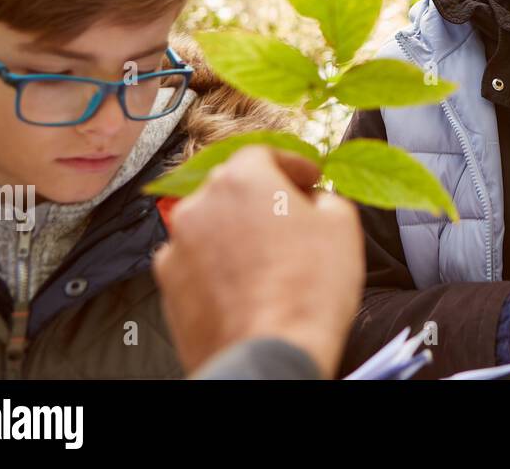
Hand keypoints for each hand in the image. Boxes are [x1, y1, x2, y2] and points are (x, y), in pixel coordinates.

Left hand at [152, 145, 364, 377]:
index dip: (292, 164)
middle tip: (293, 217)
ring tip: (270, 259)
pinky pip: (197, 263)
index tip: (311, 179)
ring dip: (237, 233)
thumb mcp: (342, 224)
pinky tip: (247, 286)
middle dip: (262, 197)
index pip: (264, 153)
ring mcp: (176, 248)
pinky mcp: (167, 288)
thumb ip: (326, 197)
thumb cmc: (309, 289)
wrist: (269, 355)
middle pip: (232, 187)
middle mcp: (198, 206)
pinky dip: (218, 267)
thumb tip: (315, 202)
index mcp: (240, 178)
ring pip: (211, 226)